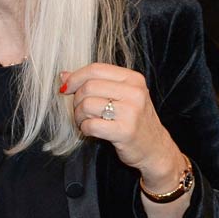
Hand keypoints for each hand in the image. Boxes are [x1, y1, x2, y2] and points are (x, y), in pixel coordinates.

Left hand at [62, 63, 183, 184]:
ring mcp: (132, 112)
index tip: (66, 88)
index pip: (96, 69)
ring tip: (86, 121)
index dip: (75, 77)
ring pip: (87, 105)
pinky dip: (85, 128)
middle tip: (81, 111)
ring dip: (79, 116)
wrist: (154, 148)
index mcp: (133, 79)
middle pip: (89, 87)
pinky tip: (91, 130)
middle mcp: (135, 93)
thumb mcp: (120, 95)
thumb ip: (94, 82)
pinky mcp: (125, 131)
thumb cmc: (132, 120)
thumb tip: (64, 75)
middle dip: (77, 100)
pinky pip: (91, 125)